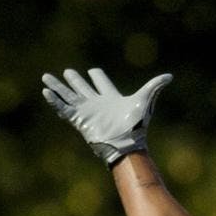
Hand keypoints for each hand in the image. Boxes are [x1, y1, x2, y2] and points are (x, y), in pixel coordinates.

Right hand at [42, 68, 172, 168]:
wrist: (125, 144)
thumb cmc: (136, 125)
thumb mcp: (144, 100)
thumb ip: (155, 87)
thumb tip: (170, 76)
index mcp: (111, 98)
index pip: (102, 83)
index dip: (97, 76)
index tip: (93, 71)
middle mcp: (97, 104)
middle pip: (83, 88)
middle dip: (76, 80)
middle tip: (68, 72)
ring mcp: (87, 112)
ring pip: (69, 96)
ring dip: (58, 87)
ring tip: (46, 78)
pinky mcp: (80, 120)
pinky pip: (64, 109)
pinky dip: (55, 100)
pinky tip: (46, 92)